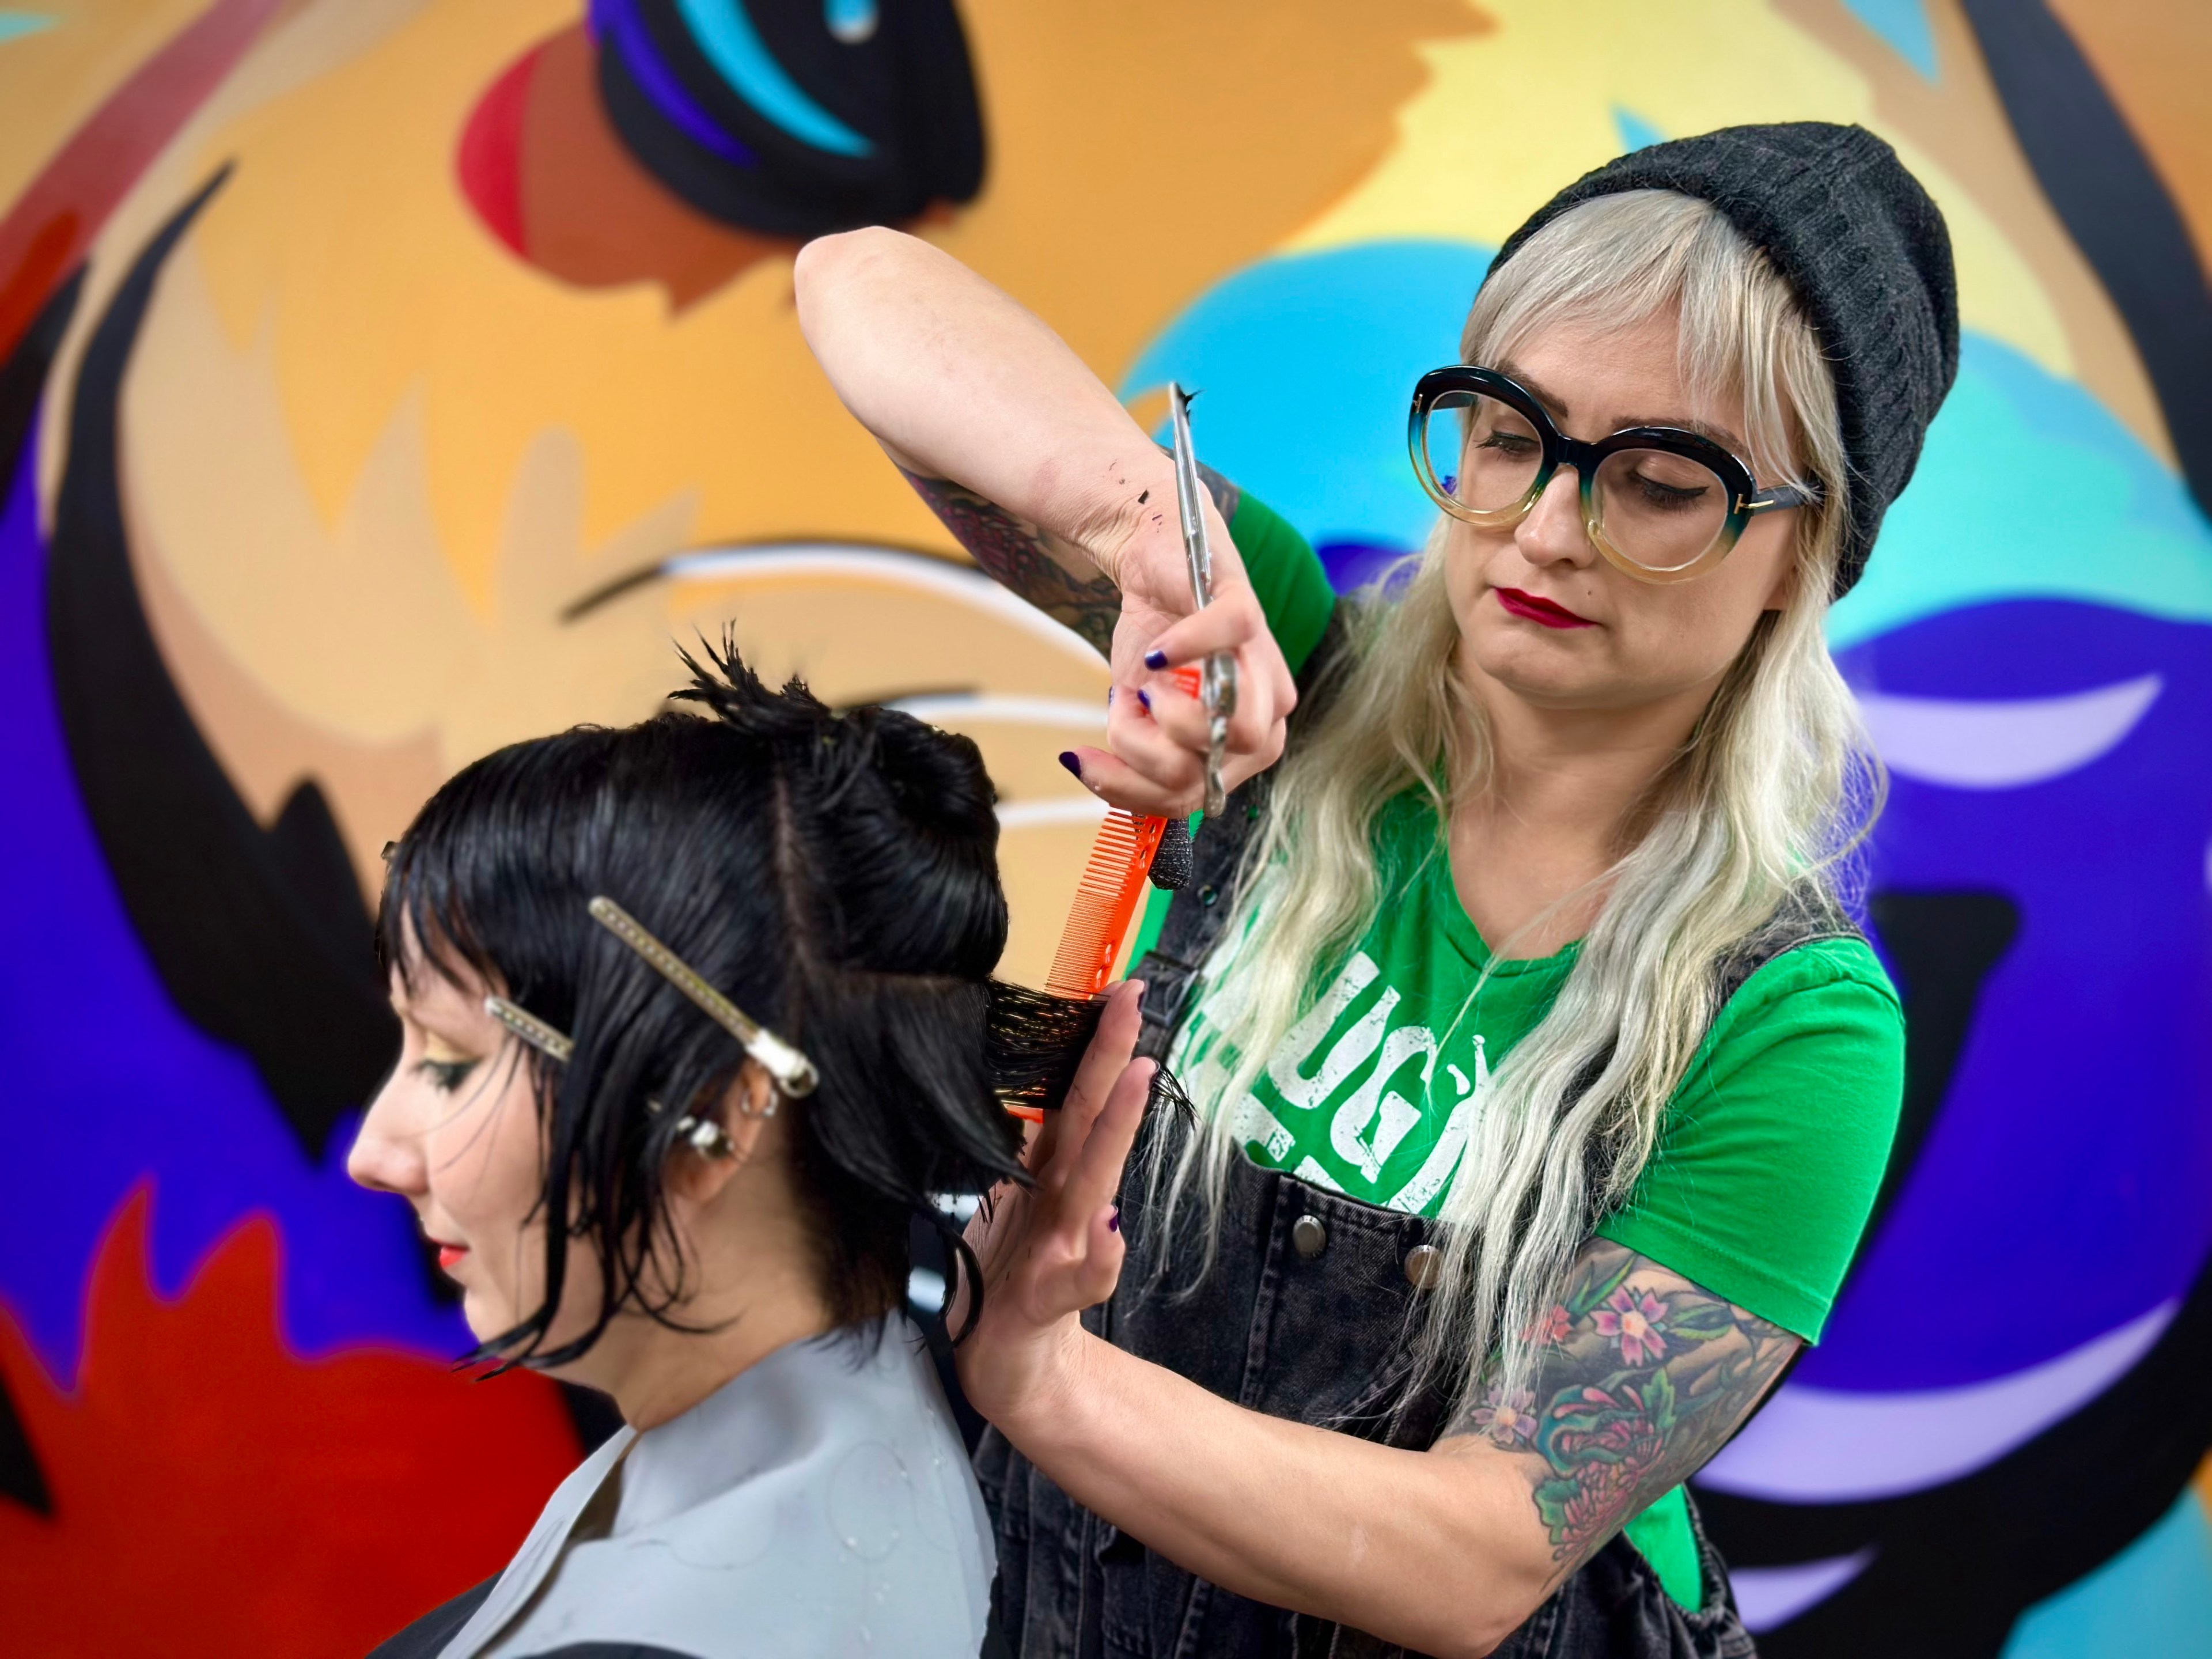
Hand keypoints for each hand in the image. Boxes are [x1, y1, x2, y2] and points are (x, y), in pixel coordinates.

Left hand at [955, 980, 1153, 1429]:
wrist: (1003, 1360)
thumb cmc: (999, 1274)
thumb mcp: (996, 1199)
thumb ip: (1015, 1149)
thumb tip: (1010, 1084)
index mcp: (1047, 1174)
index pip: (1072, 1095)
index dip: (1091, 1042)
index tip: (1116, 987)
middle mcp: (1065, 1202)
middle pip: (1090, 1120)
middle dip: (1112, 1057)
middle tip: (1135, 1000)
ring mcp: (1064, 1248)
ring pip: (1094, 1181)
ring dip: (1117, 1129)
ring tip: (1137, 1078)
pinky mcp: (1051, 1300)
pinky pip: (1081, 1278)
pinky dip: (1100, 1256)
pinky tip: (1111, 1228)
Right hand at [1064, 499, 1297, 816]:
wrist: (1153, 568)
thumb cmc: (1152, 650)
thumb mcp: (1135, 716)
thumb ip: (1136, 758)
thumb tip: (1106, 787)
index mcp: (1236, 753)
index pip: (1187, 800)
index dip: (1130, 790)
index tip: (1085, 758)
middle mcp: (1264, 720)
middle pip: (1207, 775)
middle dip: (1149, 752)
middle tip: (1129, 710)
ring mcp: (1264, 669)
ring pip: (1231, 729)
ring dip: (1169, 713)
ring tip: (1145, 681)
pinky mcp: (1248, 613)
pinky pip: (1227, 642)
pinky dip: (1182, 647)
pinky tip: (1156, 650)